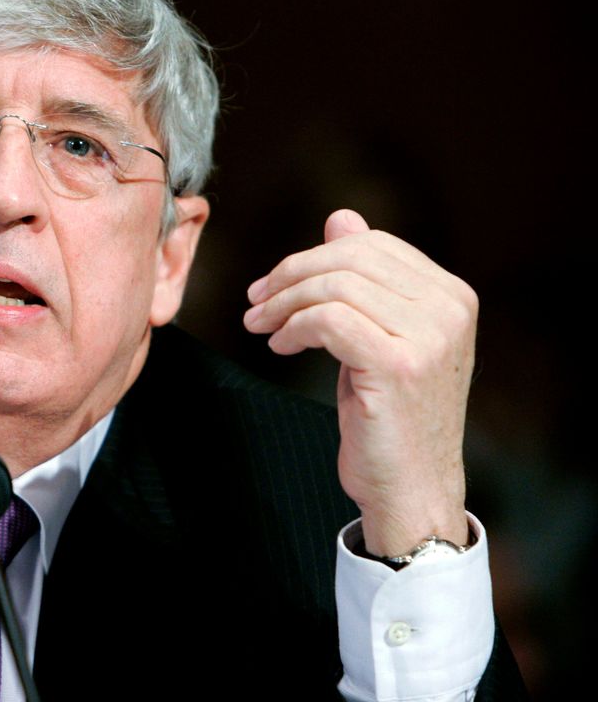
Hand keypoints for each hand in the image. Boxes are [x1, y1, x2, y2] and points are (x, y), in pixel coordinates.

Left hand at [243, 209, 475, 555]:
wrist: (412, 488)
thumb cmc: (391, 417)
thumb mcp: (380, 337)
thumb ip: (367, 280)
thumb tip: (341, 219)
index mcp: (452, 295)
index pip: (371, 246)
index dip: (312, 257)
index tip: (271, 286)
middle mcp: (450, 310)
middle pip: (350, 259)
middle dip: (290, 275)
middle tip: (255, 303)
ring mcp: (429, 337)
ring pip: (335, 286)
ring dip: (284, 303)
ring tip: (263, 327)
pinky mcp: (397, 366)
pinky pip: (329, 320)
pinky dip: (294, 327)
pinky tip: (282, 346)